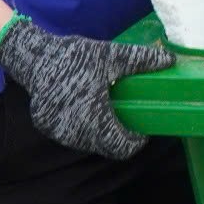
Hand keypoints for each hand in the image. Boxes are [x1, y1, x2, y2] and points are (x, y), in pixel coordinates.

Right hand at [0, 17, 175, 158]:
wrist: (34, 57)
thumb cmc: (74, 59)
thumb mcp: (111, 56)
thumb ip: (142, 60)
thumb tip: (170, 60)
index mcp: (95, 121)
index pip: (122, 148)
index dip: (135, 141)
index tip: (141, 128)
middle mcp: (76, 133)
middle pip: (107, 146)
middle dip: (119, 135)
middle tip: (126, 116)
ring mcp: (60, 133)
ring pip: (89, 142)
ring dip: (100, 132)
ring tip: (106, 111)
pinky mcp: (48, 128)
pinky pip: (72, 134)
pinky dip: (82, 127)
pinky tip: (85, 107)